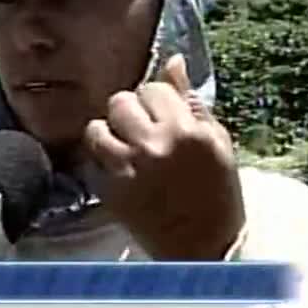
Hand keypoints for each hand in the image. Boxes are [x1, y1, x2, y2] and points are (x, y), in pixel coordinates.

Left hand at [84, 54, 244, 259]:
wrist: (206, 247)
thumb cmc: (217, 190)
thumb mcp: (215, 141)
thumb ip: (190, 99)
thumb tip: (173, 60)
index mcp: (186, 130)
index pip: (152, 88)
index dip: (155, 99)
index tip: (162, 114)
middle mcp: (153, 145)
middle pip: (119, 102)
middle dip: (130, 111)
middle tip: (143, 130)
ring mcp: (127, 169)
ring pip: (96, 128)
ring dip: (109, 134)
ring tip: (125, 149)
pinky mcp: (109, 191)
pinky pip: (90, 160)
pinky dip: (101, 161)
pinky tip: (120, 170)